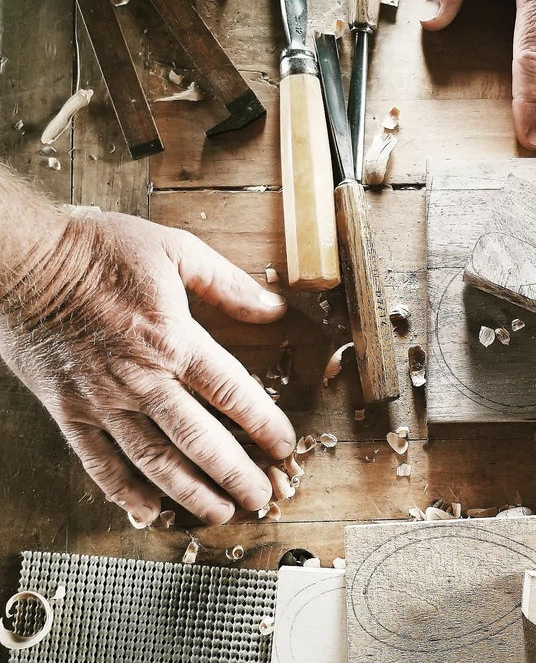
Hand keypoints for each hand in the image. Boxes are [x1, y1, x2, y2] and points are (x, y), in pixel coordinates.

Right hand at [0, 211, 296, 525]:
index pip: (232, 392)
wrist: (25, 262)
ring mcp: (103, 401)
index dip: (264, 423)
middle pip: (199, 440)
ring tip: (219, 511)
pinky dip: (124, 490)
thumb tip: (273, 307)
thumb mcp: (176, 251)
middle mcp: (142, 379)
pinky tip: (147, 510)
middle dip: (235, 473)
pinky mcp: (69, 411)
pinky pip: (98, 462)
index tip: (283, 444)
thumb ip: (227, 283)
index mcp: (173, 339)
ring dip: (190, 491)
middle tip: (260, 496)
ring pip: (154, 460)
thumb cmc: (100, 251)